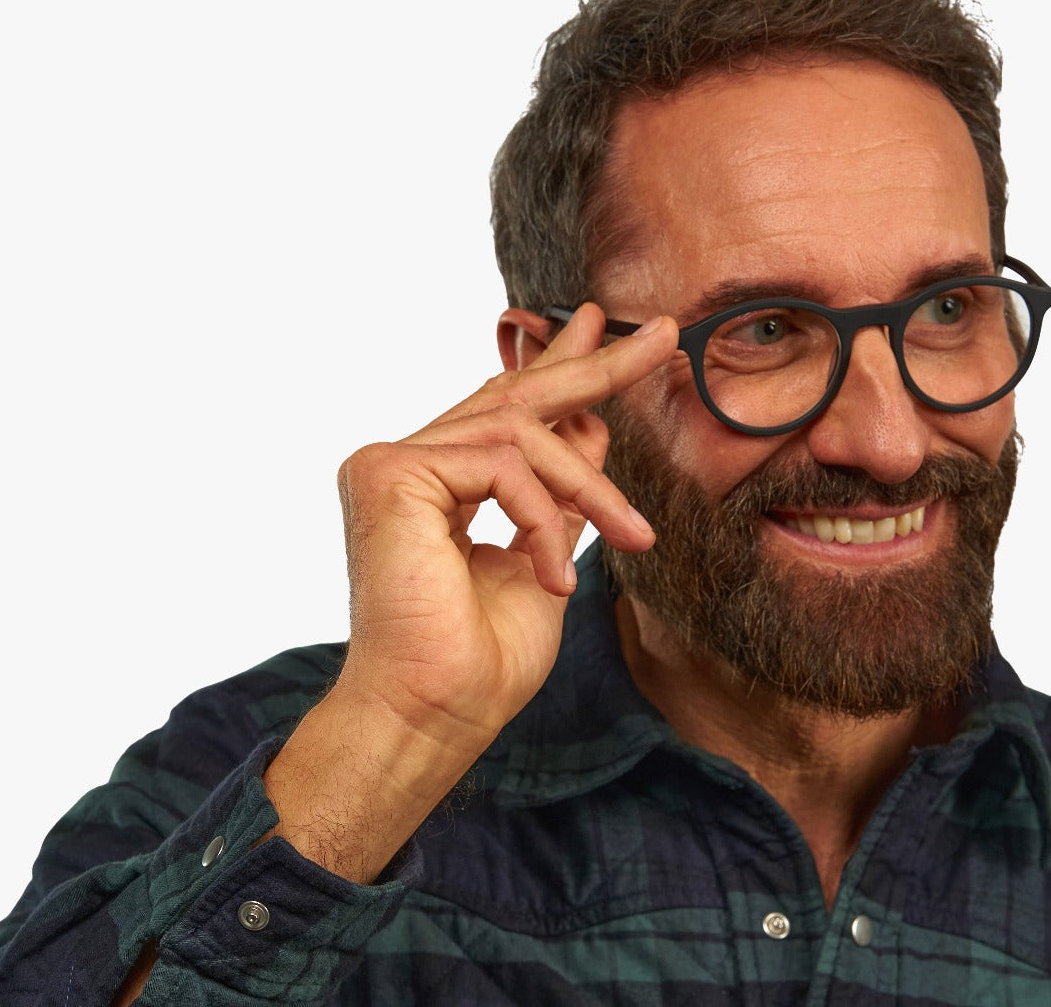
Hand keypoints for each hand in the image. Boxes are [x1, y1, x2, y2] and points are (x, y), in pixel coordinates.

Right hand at [263, 304, 676, 879]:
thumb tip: (591, 427)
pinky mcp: (389, 474)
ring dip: (590, 484)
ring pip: (520, 432)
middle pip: (513, 397)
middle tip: (661, 334)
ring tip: (633, 535)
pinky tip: (556, 576)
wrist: (434, 720)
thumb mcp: (546, 557)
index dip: (557, 368)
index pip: (502, 411)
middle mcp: (406, 464)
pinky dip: (545, 517)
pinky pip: (503, 465)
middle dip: (593, 365)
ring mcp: (390, 464)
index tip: (600, 330)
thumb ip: (560, 493)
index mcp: (435, 484)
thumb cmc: (481, 662)